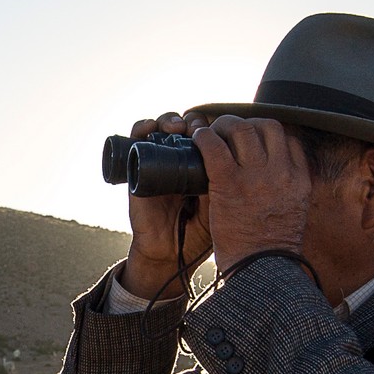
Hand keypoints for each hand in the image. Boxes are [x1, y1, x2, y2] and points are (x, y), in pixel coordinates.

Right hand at [121, 114, 213, 300]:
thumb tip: (236, 154)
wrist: (171, 252)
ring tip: (176, 128)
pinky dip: (142, 128)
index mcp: (202, 166)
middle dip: (192, 121)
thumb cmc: (199, 230)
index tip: (218, 130)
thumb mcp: (222, 203)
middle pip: (186, 125)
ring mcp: (158, 162)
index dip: (211, 125)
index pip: (207, 133)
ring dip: (170, 120)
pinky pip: (137, 140)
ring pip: (163, 126)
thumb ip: (228, 181)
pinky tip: (150, 128)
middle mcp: (180, 160)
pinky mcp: (137, 169)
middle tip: (197, 128)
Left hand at [194, 115, 313, 275]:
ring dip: (224, 126)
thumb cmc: (271, 252)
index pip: (290, 139)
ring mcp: (256, 177)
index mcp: (299, 181)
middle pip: (267, 126)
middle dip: (246, 123)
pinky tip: (197, 140)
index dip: (269, 134)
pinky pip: (215, 148)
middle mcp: (282, 173)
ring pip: (242, 130)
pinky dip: (205, 138)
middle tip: (229, 131)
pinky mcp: (229, 184)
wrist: (262, 273)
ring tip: (212, 133)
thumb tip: (276, 183)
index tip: (254, 138)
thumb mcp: (293, 215)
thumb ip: (288, 192)